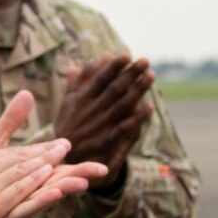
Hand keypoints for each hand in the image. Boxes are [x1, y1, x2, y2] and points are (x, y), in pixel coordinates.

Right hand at [53, 53, 154, 188]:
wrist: (67, 162)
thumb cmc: (69, 128)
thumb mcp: (66, 105)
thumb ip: (74, 84)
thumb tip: (78, 62)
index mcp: (80, 100)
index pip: (99, 79)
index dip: (113, 67)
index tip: (126, 55)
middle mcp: (90, 111)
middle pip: (114, 89)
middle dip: (130, 74)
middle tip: (145, 61)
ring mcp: (99, 126)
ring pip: (121, 105)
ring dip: (137, 90)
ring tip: (151, 76)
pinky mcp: (106, 142)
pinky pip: (124, 128)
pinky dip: (136, 118)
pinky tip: (149, 107)